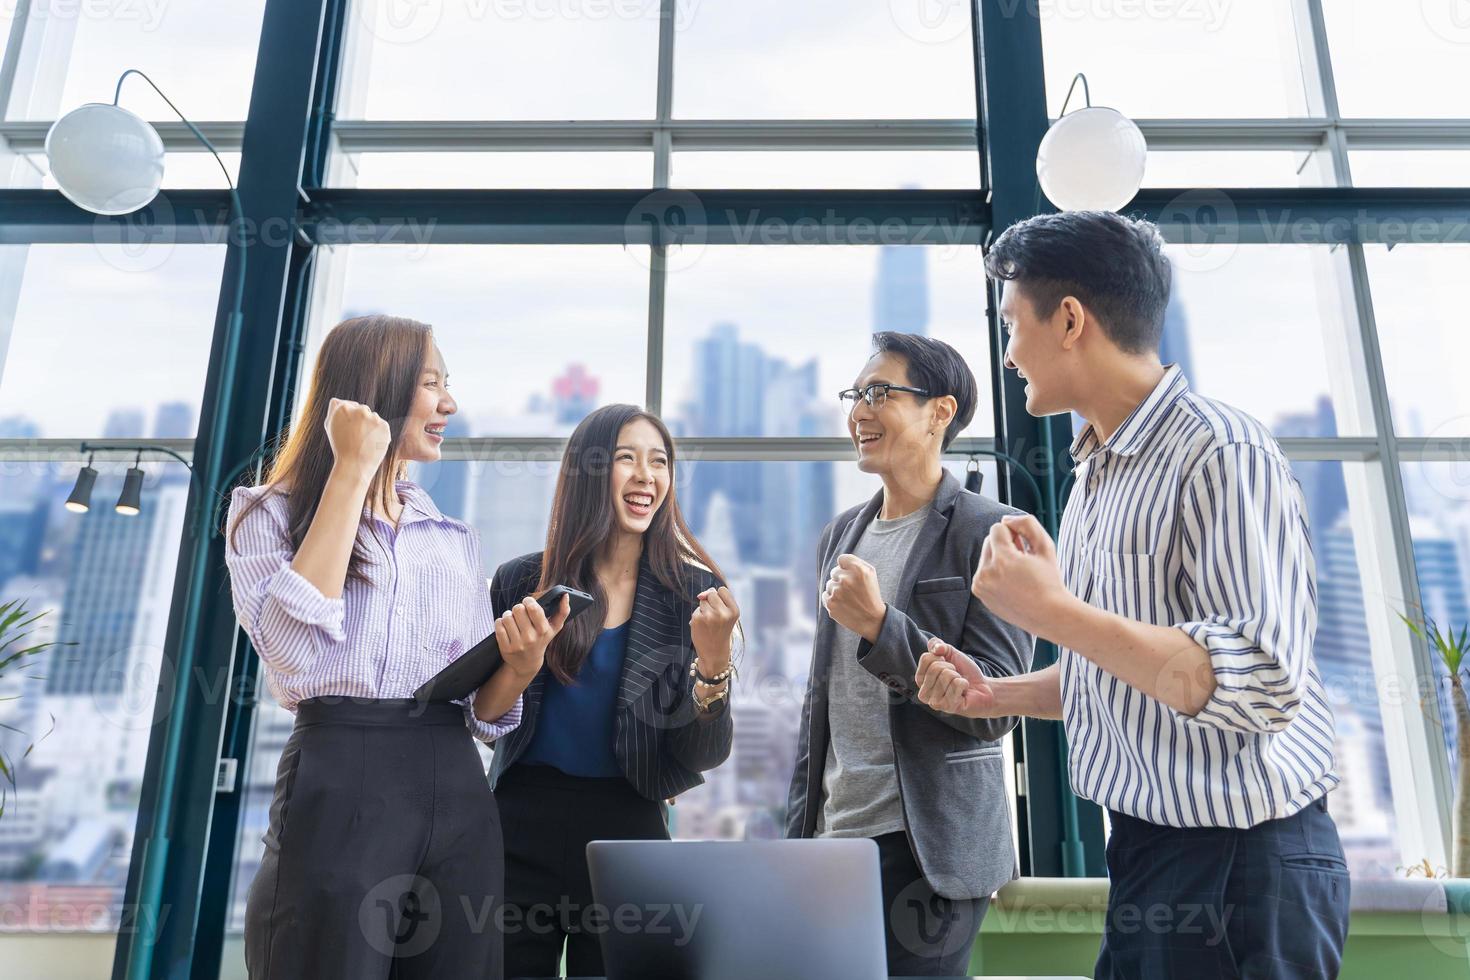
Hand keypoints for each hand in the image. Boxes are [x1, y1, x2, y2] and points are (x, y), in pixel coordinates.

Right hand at [325, 397, 390, 479]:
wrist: (354, 465)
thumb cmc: (340, 447)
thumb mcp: (330, 426)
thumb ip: (334, 410)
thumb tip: (339, 400)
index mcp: (342, 407)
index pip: (350, 406)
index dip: (349, 419)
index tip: (347, 430)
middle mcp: (359, 409)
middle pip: (362, 410)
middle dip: (360, 420)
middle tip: (355, 437)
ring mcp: (373, 417)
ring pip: (373, 417)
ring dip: (370, 426)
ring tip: (363, 441)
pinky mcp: (384, 425)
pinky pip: (381, 425)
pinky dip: (379, 433)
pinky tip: (371, 442)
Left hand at [496, 594, 570, 679]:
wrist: (527, 663)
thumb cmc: (541, 640)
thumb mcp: (554, 628)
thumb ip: (563, 611)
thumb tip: (565, 595)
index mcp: (543, 630)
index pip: (533, 607)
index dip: (528, 601)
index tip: (528, 603)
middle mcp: (531, 638)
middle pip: (518, 609)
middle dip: (518, 608)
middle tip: (520, 614)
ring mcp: (518, 644)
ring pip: (507, 616)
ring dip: (508, 616)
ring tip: (513, 621)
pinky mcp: (506, 648)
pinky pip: (499, 625)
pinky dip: (500, 623)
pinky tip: (506, 627)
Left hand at [690, 586, 739, 671]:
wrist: (714, 653)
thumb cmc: (721, 631)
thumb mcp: (727, 615)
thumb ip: (718, 600)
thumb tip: (700, 595)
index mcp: (734, 611)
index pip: (722, 590)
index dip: (720, 598)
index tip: (722, 610)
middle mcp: (723, 613)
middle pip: (711, 593)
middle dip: (711, 602)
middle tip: (715, 617)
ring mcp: (710, 616)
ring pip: (702, 601)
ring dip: (703, 609)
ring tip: (709, 623)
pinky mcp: (697, 619)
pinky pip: (696, 610)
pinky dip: (697, 616)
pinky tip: (703, 627)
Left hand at [822, 554, 885, 641]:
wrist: (872, 619)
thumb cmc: (871, 594)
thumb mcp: (870, 573)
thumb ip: (855, 562)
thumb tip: (839, 561)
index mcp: (858, 569)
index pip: (841, 559)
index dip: (846, 567)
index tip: (852, 575)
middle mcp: (846, 579)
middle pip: (834, 572)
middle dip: (842, 579)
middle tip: (852, 590)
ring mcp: (837, 592)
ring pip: (829, 584)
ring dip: (836, 590)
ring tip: (849, 598)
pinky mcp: (830, 603)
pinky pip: (825, 595)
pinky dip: (832, 599)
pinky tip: (843, 604)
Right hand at [915, 637, 1002, 717]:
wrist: (982, 688)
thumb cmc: (964, 672)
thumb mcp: (951, 653)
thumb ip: (938, 645)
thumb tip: (936, 648)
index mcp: (920, 679)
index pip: (926, 658)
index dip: (942, 657)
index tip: (948, 665)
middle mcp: (923, 693)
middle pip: (935, 667)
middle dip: (951, 668)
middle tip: (956, 676)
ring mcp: (934, 702)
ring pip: (946, 675)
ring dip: (958, 677)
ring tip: (959, 685)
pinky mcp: (947, 707)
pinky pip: (956, 684)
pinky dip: (964, 683)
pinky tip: (964, 692)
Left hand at [971, 514, 1071, 636]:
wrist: (1047, 614)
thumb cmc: (1049, 581)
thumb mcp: (1045, 546)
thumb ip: (1026, 524)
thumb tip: (1006, 519)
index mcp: (1002, 560)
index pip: (997, 528)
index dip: (1013, 534)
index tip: (1024, 547)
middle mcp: (986, 573)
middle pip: (989, 541)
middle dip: (1005, 545)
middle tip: (1023, 560)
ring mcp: (980, 585)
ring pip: (986, 556)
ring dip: (999, 558)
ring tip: (1017, 572)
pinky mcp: (979, 593)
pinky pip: (983, 571)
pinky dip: (994, 572)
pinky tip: (1011, 583)